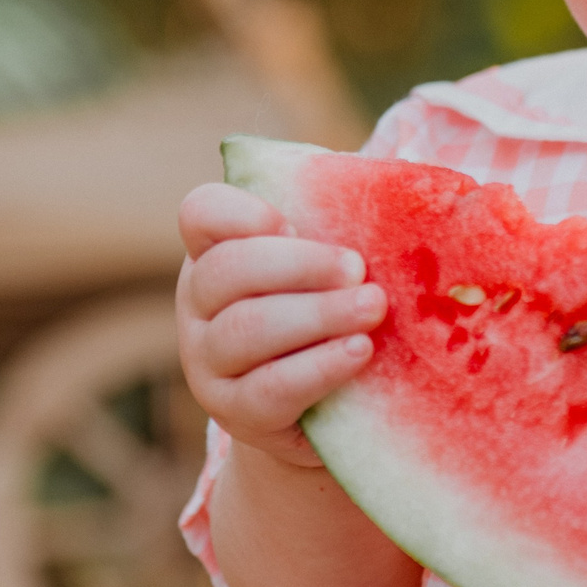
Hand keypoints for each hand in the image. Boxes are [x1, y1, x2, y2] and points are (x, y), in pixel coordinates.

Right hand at [176, 182, 388, 469]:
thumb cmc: (334, 311)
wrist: (328, 409)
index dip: (241, 212)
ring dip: (317, 314)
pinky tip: (360, 350)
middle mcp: (200, 304)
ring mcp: (208, 362)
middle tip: (358, 268)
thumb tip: (387, 174)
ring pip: (245, 330)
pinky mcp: (236, 413)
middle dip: (299, 265)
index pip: (202, 213)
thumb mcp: (330, 263)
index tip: (293, 224)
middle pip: (227, 270)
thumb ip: (341, 217)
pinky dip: (319, 367)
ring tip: (372, 307)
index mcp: (215, 250)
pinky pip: (270, 389)